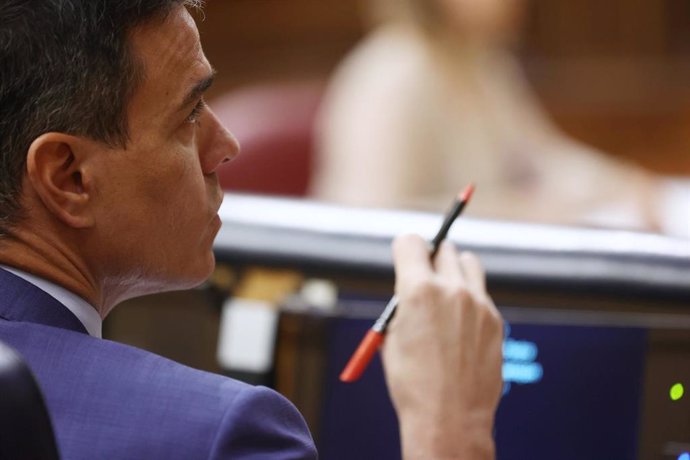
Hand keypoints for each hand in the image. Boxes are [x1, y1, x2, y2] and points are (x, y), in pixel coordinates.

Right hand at [382, 234, 502, 459]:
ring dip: (454, 270)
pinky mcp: (495, 319)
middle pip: (442, 248)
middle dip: (430, 259)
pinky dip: (470, 298)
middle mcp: (451, 289)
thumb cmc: (412, 382)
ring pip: (467, 262)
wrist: (449, 418)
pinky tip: (460, 326)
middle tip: (424, 278)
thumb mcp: (392, 336)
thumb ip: (403, 303)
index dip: (403, 250)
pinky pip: (481, 293)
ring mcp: (478, 303)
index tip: (404, 258)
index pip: (411, 241)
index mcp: (418, 290)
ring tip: (446, 295)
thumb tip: (411, 284)